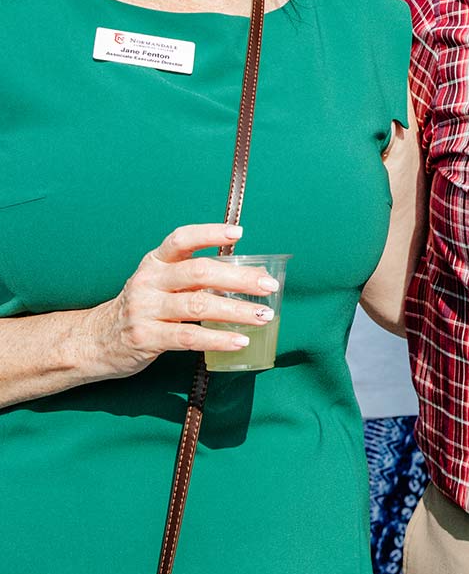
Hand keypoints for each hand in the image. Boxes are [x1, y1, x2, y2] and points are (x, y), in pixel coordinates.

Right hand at [85, 224, 278, 378]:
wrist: (95, 340)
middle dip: (239, 279)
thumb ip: (195, 276)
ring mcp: (145, 310)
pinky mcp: (146, 338)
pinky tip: (240, 340)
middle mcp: (149, 281)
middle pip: (199, 273)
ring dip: (237, 311)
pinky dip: (218, 339)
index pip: (181, 238)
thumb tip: (251, 275)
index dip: (210, 233)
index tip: (239, 233)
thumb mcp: (161, 282)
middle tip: (268, 286)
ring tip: (264, 316)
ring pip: (199, 306)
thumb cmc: (144, 306)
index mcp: (155, 261)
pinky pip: (189, 338)